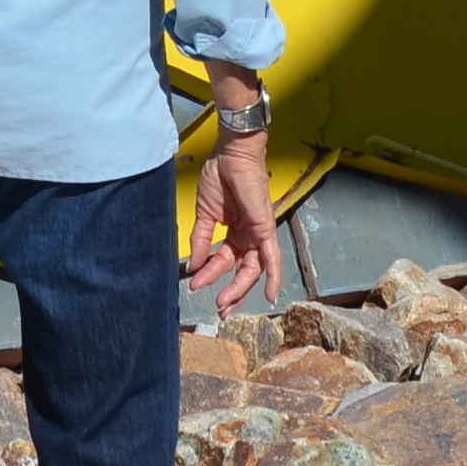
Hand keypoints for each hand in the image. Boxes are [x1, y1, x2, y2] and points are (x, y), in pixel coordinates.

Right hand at [181, 76, 284, 311]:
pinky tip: (271, 294)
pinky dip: (274, 276)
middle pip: (243, 271)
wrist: (230, 155)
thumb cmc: (219, 177)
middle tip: (219, 310)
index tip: (195, 286)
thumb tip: (193, 266)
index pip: (225, 262)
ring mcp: (259, 233)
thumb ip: (200, 241)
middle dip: (231, 292)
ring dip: (240, 288)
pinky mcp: (266, 228)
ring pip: (254, 269)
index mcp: (235, 232)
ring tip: (224, 302)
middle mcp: (249, 236)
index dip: (211, 275)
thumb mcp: (204, 215)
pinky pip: (273, 256)